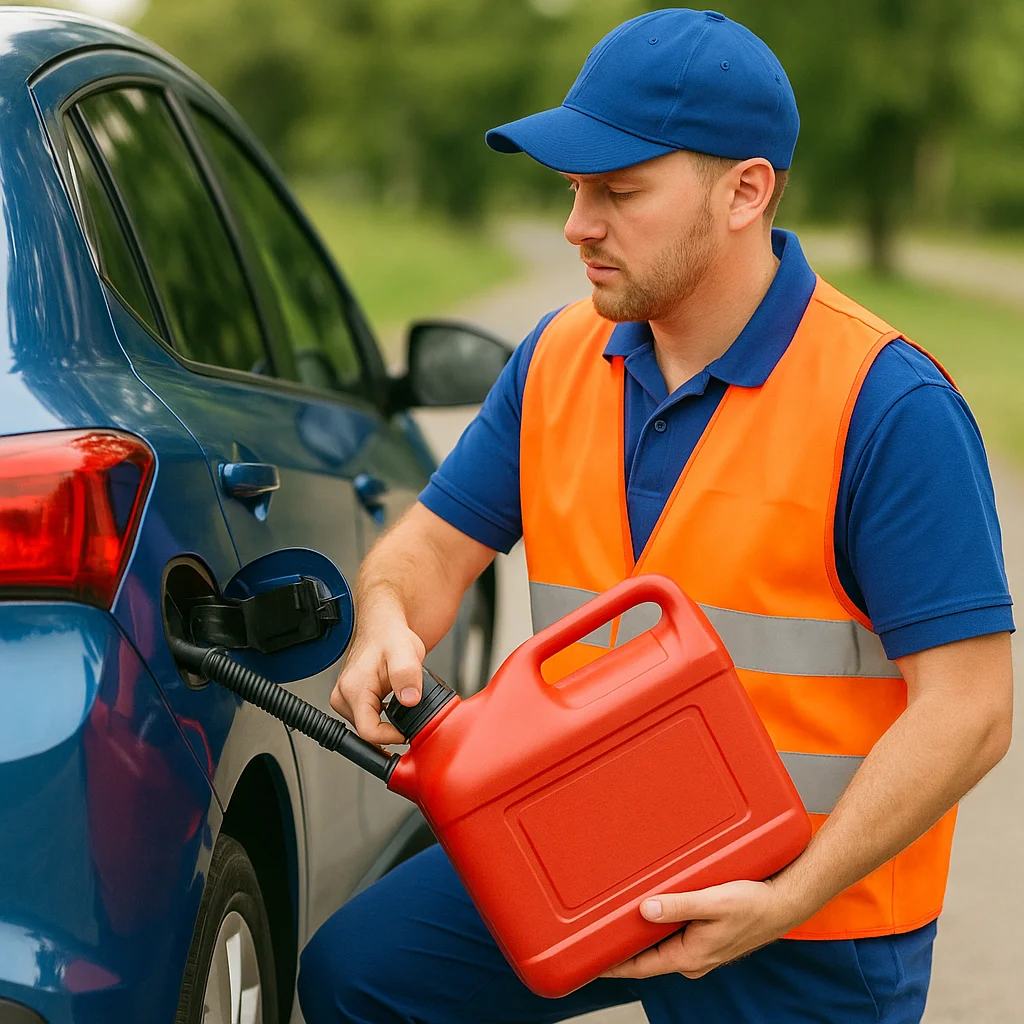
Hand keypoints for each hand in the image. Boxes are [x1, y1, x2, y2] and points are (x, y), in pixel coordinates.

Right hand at [330, 607, 425, 745]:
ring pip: (369, 728)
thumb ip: (406, 675)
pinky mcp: (351, 700)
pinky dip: (383, 718)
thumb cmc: (390, 636)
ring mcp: (345, 699)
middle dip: (391, 728)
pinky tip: (393, 703)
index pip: (369, 732)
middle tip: (408, 710)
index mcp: (353, 689)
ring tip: (400, 701)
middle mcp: (343, 696)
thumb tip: (410, 700)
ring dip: (387, 722)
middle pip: (368, 733)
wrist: (383, 626)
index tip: (408, 730)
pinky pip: (368, 720)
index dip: (392, 737)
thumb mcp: (405, 652)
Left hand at [601, 879, 804, 979]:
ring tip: (618, 920)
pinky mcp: (707, 939)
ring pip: (662, 945)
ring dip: (643, 935)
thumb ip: (677, 906)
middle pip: (648, 957)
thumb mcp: (712, 902)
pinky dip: (660, 927)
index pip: (641, 967)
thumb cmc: (753, 905)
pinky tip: (653, 911)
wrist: (783, 904)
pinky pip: (675, 936)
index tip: (591, 963)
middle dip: (624, 948)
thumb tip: (645, 909)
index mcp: (690, 957)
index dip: (614, 966)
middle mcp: (693, 959)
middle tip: (596, 933)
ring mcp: (700, 951)